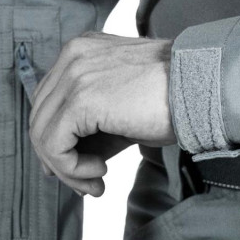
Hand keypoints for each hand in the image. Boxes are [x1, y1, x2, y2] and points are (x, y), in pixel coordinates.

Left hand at [29, 33, 175, 196]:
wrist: (199, 89)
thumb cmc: (174, 101)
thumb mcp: (125, 114)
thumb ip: (96, 131)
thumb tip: (74, 163)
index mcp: (81, 54)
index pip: (49, 103)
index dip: (56, 144)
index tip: (77, 172)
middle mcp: (72, 57)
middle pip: (40, 118)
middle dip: (60, 162)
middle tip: (88, 185)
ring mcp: (74, 75)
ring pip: (42, 134)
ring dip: (67, 170)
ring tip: (96, 182)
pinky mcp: (81, 99)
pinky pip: (55, 144)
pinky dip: (71, 168)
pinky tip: (100, 171)